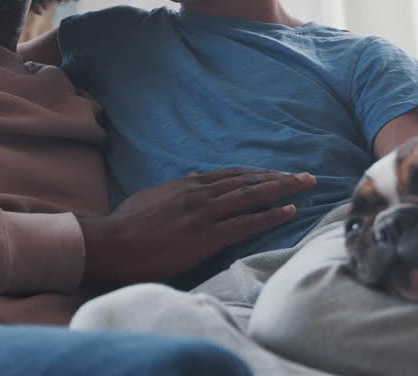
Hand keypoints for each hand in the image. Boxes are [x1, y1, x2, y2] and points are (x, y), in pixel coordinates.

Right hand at [77, 168, 316, 284]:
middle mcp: (201, 193)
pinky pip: (247, 224)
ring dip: (283, 191)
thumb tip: (196, 175)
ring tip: (306, 187)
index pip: (232, 176)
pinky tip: (290, 212)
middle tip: (306, 176)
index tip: (278, 174)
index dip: (258, 175)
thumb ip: (177, 187)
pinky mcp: (207, 236)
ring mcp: (205, 214)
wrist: (111, 242)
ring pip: (253, 197)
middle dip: (281, 179)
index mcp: (188, 184)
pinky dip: (271, 216)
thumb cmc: (126, 225)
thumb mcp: (152, 196)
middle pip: (249, 182)